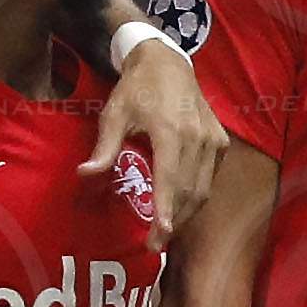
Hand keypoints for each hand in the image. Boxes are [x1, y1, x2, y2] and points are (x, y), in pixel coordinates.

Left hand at [90, 38, 226, 250]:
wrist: (167, 62)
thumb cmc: (136, 89)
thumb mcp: (114, 113)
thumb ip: (105, 147)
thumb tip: (85, 174)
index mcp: (171, 130)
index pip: (171, 178)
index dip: (166, 209)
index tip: (161, 234)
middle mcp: (198, 137)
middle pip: (189, 191)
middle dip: (173, 221)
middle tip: (155, 245)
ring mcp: (213, 140)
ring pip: (204, 189)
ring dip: (186, 213)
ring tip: (166, 231)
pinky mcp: (221, 142)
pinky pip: (210, 178)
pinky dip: (196, 196)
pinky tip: (180, 206)